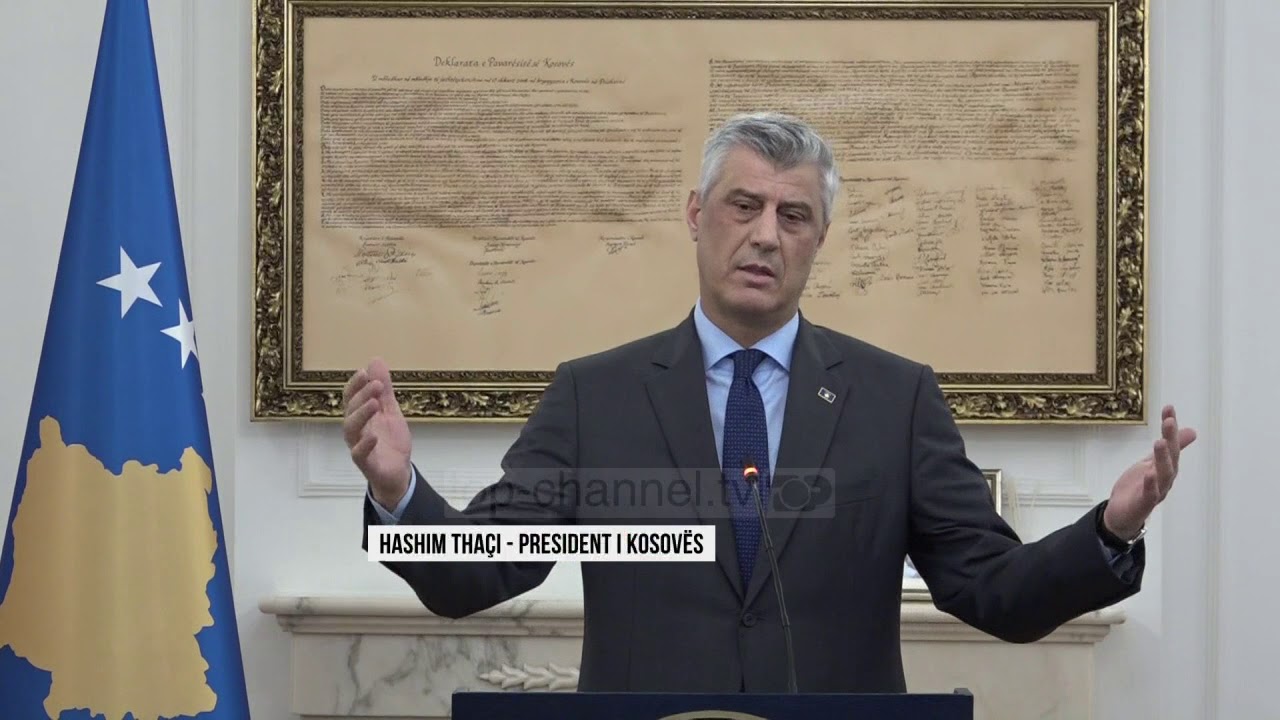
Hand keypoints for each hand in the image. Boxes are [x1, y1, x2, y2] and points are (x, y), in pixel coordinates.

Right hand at [343, 357, 412, 508]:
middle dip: (362, 395)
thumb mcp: (390, 410)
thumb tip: (375, 360)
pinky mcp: (366, 463)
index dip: (356, 384)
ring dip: (361, 414)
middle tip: (377, 384)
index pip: (351, 397)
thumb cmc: (390, 440)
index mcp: (360, 416)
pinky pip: (359, 454)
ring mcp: (358, 446)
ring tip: (375, 403)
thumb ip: (383, 389)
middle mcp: (355, 430)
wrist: (398, 472)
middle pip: (351, 410)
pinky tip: (373, 436)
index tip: (364, 372)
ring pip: (351, 429)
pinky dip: (364, 445)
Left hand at [1103, 405, 1197, 538]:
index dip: (1171, 427)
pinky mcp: (1144, 503)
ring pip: (1164, 474)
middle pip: (1171, 457)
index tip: (1169, 408)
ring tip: (1160, 442)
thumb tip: (1192, 430)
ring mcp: (1156, 491)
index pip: (1172, 444)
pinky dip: (1150, 484)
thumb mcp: (1151, 462)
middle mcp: (1165, 479)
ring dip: (1162, 458)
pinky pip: (1150, 494)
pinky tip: (1149, 473)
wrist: (1122, 514)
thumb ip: (1169, 448)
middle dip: (1171, 439)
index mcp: (1166, 467)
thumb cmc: (1138, 487)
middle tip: (1169, 421)